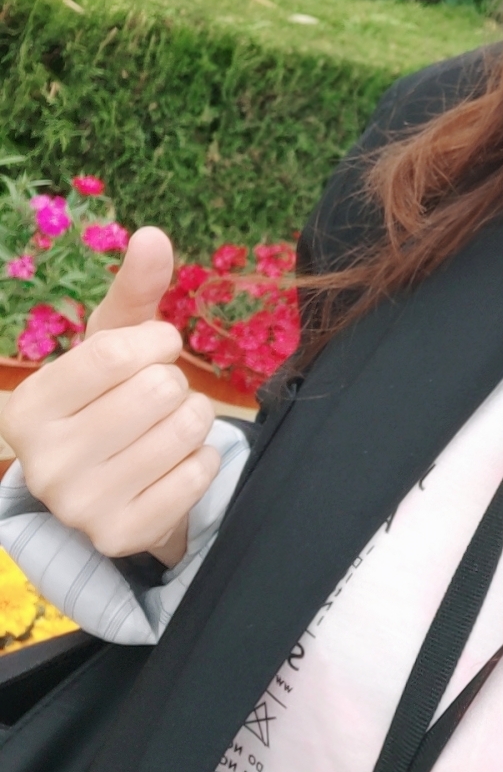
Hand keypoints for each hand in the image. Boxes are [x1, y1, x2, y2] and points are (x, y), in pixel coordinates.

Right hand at [0, 228, 218, 567]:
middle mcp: (44, 463)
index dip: (157, 342)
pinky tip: (173, 463)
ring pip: (186, 428)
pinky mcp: (121, 536)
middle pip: (159, 391)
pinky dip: (202, 459)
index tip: (157, 348)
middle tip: (155, 400)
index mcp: (31, 407)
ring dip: (192, 419)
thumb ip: (134, 290)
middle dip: (174, 384)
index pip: (117, 354)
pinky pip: (199, 472)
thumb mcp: (113, 343)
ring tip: (164, 428)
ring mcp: (80, 507)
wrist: (111, 486)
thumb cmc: (110, 398)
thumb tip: (153, 235)